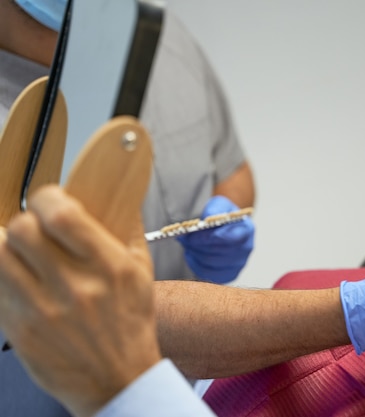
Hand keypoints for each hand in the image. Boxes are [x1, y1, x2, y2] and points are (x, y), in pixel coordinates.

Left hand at [0, 186, 160, 416]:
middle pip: (22, 229)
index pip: (61, 214)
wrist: (118, 378)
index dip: (48, 197)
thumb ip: (126, 230)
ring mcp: (42, 310)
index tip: (50, 201)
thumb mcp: (141, 273)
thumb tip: (113, 195)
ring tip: (21, 253)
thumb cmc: (130, 323)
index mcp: (108, 267)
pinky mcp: (19, 329)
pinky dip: (4, 275)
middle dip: (26, 221)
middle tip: (35, 229)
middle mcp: (74, 287)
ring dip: (7, 247)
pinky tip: (19, 279)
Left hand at [178, 196, 253, 282]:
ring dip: (194, 253)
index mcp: (246, 229)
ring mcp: (238, 264)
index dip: (208, 238)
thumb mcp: (219, 204)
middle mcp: (246, 249)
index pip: (229, 238)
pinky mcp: (229, 274)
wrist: (229, 226)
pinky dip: (195, 264)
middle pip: (216, 252)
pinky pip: (207, 273)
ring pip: (209, 263)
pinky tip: (192, 254)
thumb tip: (206, 219)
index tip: (192, 234)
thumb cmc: (224, 215)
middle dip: (196, 244)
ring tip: (187, 244)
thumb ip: (213, 209)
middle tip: (184, 238)